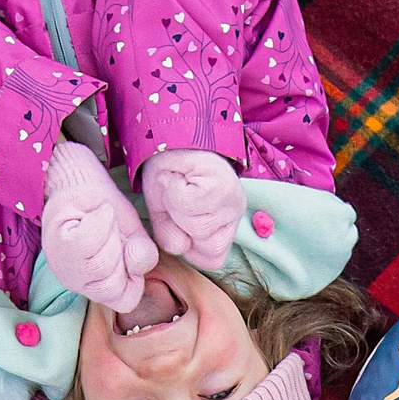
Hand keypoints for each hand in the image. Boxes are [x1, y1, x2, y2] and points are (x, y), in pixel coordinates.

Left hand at [41, 139, 156, 312]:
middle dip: (120, 251)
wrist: (83, 179)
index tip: (127, 248)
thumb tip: (136, 258)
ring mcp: (63, 265)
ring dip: (110, 234)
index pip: (124, 301)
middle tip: (111, 231)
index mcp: (98, 286)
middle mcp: (77, 282)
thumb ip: (143, 256)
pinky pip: (88, 241)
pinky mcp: (56, 243)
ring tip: (101, 221)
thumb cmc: (107, 210)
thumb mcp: (136, 236)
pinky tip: (94, 213)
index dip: (133, 275)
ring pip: (99, 266)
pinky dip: (100, 220)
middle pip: (111, 285)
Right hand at [140, 149, 244, 270]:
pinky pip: (190, 204)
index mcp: (225, 227)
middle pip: (207, 248)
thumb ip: (170, 238)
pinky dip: (175, 191)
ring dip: (177, 206)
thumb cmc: (169, 176)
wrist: (168, 139)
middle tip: (177, 197)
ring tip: (178, 185)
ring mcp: (233, 200)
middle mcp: (235, 215)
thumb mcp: (163, 215)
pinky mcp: (224, 185)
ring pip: (198, 227)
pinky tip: (179, 177)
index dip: (188, 244)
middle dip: (182, 226)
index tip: (178, 217)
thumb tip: (180, 246)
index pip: (212, 260)